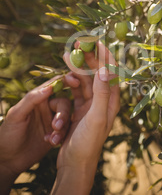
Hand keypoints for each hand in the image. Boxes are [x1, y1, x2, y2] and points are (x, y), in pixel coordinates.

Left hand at [0, 76, 74, 192]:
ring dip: (62, 128)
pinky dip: (61, 136)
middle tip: (56, 126)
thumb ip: (31, 100)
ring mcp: (53, 120)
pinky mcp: (57, 133)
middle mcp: (47, 107)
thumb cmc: (7, 135)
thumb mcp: (16, 115)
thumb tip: (49, 87)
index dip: (67, 80)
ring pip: (67, 118)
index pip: (55, 84)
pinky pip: (66, 131)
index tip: (75, 83)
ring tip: (52, 139)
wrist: (8, 160)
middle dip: (63, 114)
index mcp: (38, 98)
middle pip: (64, 103)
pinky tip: (51, 142)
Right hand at [51, 41, 119, 193]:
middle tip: (78, 43)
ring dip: (77, 67)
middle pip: (98, 74)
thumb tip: (106, 69)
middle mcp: (104, 100)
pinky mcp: (80, 109)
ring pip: (85, 80)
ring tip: (67, 54)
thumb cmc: (89, 141)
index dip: (106, 56)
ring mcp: (91, 104)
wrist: (76, 162)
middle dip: (89, 58)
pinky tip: (64, 73)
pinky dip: (71, 81)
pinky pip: (76, 90)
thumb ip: (102, 93)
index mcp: (112, 100)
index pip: (112, 73)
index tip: (99, 41)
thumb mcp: (96, 116)